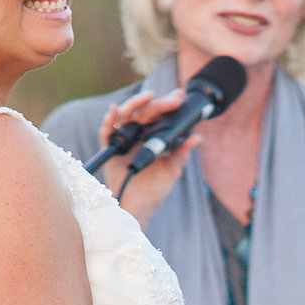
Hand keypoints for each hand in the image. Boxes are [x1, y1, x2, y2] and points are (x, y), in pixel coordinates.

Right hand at [100, 86, 201, 227]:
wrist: (139, 208)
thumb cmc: (155, 190)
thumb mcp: (172, 170)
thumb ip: (182, 152)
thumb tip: (197, 137)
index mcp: (152, 136)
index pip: (160, 115)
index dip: (168, 104)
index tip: (179, 96)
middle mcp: (138, 135)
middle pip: (145, 112)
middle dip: (158, 103)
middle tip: (173, 99)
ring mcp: (123, 141)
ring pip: (126, 116)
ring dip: (135, 104)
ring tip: (147, 97)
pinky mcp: (110, 150)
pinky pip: (107, 132)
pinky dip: (110, 121)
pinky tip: (114, 111)